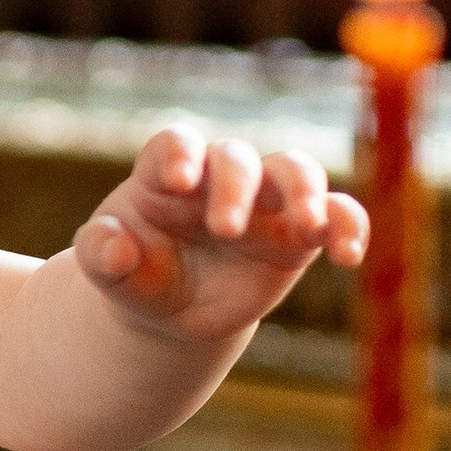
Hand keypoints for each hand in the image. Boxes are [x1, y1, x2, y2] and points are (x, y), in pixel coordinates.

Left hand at [73, 122, 366, 340]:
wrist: (172, 306)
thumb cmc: (135, 273)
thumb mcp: (108, 269)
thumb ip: (101, 253)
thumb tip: (111, 247)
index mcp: (167, 173)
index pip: (177, 144)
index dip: (180, 153)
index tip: (179, 181)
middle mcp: (220, 177)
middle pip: (237, 158)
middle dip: (235, 187)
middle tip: (224, 229)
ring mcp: (265, 202)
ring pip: (295, 172)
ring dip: (305, 192)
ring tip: (306, 226)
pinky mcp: (299, 233)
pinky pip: (336, 215)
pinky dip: (348, 225)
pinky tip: (349, 255)